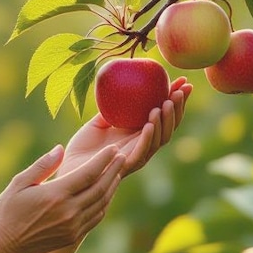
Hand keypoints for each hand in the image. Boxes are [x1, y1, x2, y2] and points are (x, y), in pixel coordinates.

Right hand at [0, 143, 126, 252]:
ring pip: (102, 203)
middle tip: (122, 156)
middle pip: (101, 187)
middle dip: (114, 170)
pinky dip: (104, 203)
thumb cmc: (7, 210)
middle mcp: (69, 211)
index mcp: (56, 195)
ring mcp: (73, 226)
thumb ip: (43, 165)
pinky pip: (96, 217)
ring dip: (112, 186)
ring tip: (117, 172)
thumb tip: (60, 149)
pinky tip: (105, 193)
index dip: (104, 159)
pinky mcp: (73, 236)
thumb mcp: (19, 183)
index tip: (112, 148)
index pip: (89, 173)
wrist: (4, 245)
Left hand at [61, 76, 191, 177]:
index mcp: (138, 134)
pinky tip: (150, 123)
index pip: (164, 115)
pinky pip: (141, 151)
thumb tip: (120, 87)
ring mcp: (136, 156)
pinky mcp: (125, 165)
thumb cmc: (82, 148)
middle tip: (182, 90)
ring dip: (165, 120)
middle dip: (178, 108)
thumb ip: (111, 109)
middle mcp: (142, 146)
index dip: (175, 100)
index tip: (183, 82)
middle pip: (168, 127)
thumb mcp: (97, 123)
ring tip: (165, 103)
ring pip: (159, 139)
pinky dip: (148, 137)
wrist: (68, 169)